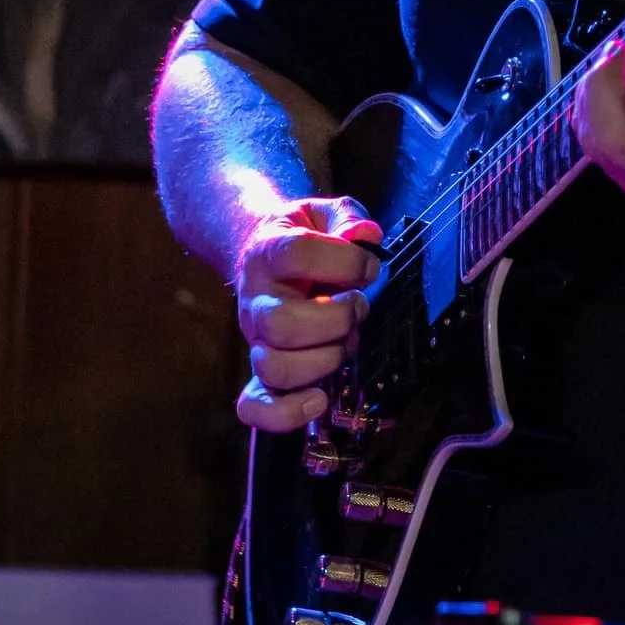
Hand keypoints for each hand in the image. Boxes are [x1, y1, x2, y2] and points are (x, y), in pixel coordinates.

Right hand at [234, 196, 383, 432]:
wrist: (263, 250)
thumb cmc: (302, 234)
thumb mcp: (323, 212)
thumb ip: (347, 216)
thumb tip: (366, 236)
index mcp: (267, 252)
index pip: (294, 254)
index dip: (342, 261)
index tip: (370, 266)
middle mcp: (255, 300)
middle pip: (281, 324)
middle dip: (336, 320)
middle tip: (359, 305)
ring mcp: (255, 339)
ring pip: (274, 366)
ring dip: (323, 360)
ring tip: (348, 341)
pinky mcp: (259, 370)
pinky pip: (255, 405)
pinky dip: (285, 413)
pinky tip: (319, 399)